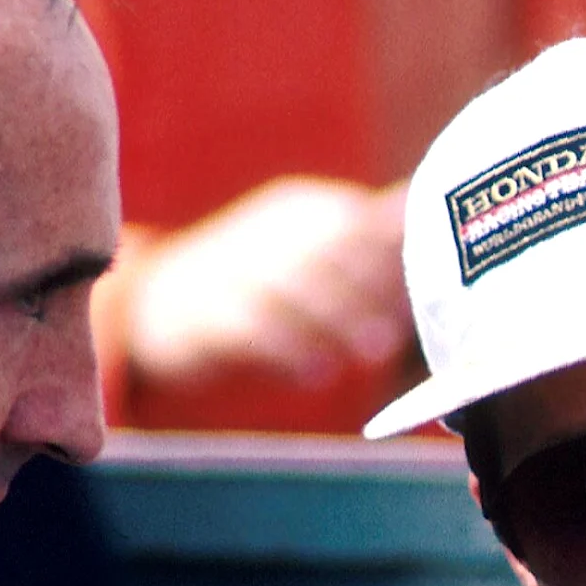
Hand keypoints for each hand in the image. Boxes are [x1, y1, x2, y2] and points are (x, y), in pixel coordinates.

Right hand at [124, 176, 410, 389]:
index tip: (425, 295)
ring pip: (293, 286)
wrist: (159, 302)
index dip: (393, 256)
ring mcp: (235, 268)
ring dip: (339, 318)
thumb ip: (367, 242)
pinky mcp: (209, 311)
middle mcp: (269, 230)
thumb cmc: (256, 279)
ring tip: (374, 353)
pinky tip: (318, 375)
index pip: (355, 219)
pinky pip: (254, 328)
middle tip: (402, 328)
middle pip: (327, 248)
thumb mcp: (309, 247)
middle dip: (371, 286)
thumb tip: (425, 220)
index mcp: (301, 210)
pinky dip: (291, 351)